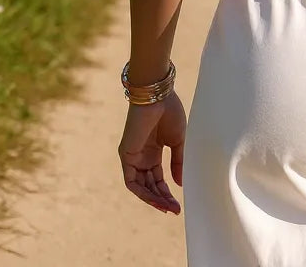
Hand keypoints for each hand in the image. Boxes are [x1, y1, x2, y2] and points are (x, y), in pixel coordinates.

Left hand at [118, 90, 185, 214]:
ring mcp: (132, 156)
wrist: (158, 95)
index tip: (178, 204)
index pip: (158, 178)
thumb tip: (180, 184)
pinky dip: (142, 192)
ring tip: (168, 208)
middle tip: (175, 210)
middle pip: (149, 185)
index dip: (167, 192)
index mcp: (153, 152)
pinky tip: (156, 199)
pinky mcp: (126, 154)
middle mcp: (141, 156)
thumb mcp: (178, 141)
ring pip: (140, 186)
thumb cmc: (170, 112)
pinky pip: (131, 181)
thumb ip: (177, 162)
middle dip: (162, 199)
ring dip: (153, 199)